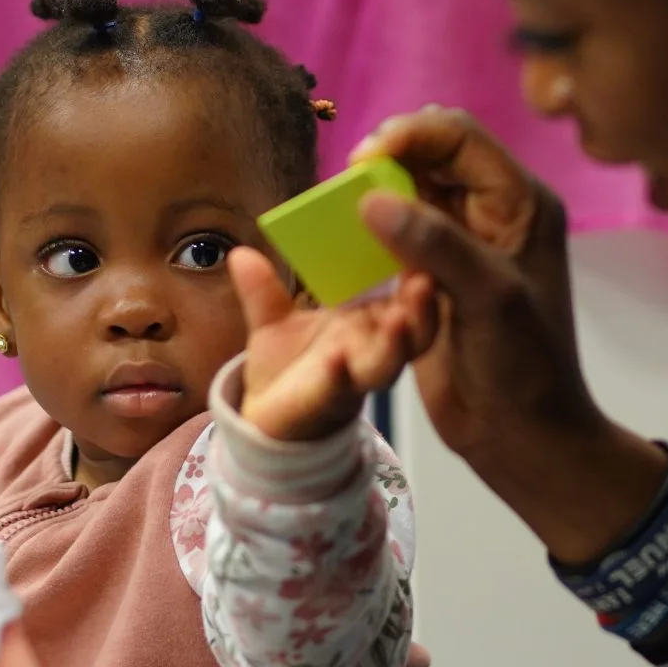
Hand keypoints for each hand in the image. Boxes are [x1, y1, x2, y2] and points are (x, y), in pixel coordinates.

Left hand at [228, 247, 437, 440]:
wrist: (265, 423)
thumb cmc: (286, 369)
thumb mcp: (273, 323)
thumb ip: (263, 292)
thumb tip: (240, 255)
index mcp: (367, 321)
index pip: (402, 293)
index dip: (413, 272)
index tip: (418, 243)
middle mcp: (371, 348)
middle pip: (412, 329)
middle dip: (422, 308)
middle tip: (427, 279)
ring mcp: (354, 377)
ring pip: (387, 363)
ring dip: (395, 343)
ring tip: (400, 320)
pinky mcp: (328, 402)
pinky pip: (336, 388)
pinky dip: (337, 375)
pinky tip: (337, 359)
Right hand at [351, 107, 667, 562]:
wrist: (523, 435)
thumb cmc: (523, 367)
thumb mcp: (488, 298)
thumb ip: (434, 243)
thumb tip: (371, 198)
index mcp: (521, 203)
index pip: (460, 138)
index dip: (410, 136)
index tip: (363, 161)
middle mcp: (494, 212)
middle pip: (433, 155)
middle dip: (389, 159)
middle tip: (347, 183)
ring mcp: (463, 242)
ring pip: (411, 190)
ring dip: (376, 193)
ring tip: (341, 207)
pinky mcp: (434, 274)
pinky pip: (398, 231)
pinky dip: (372, 229)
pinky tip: (348, 238)